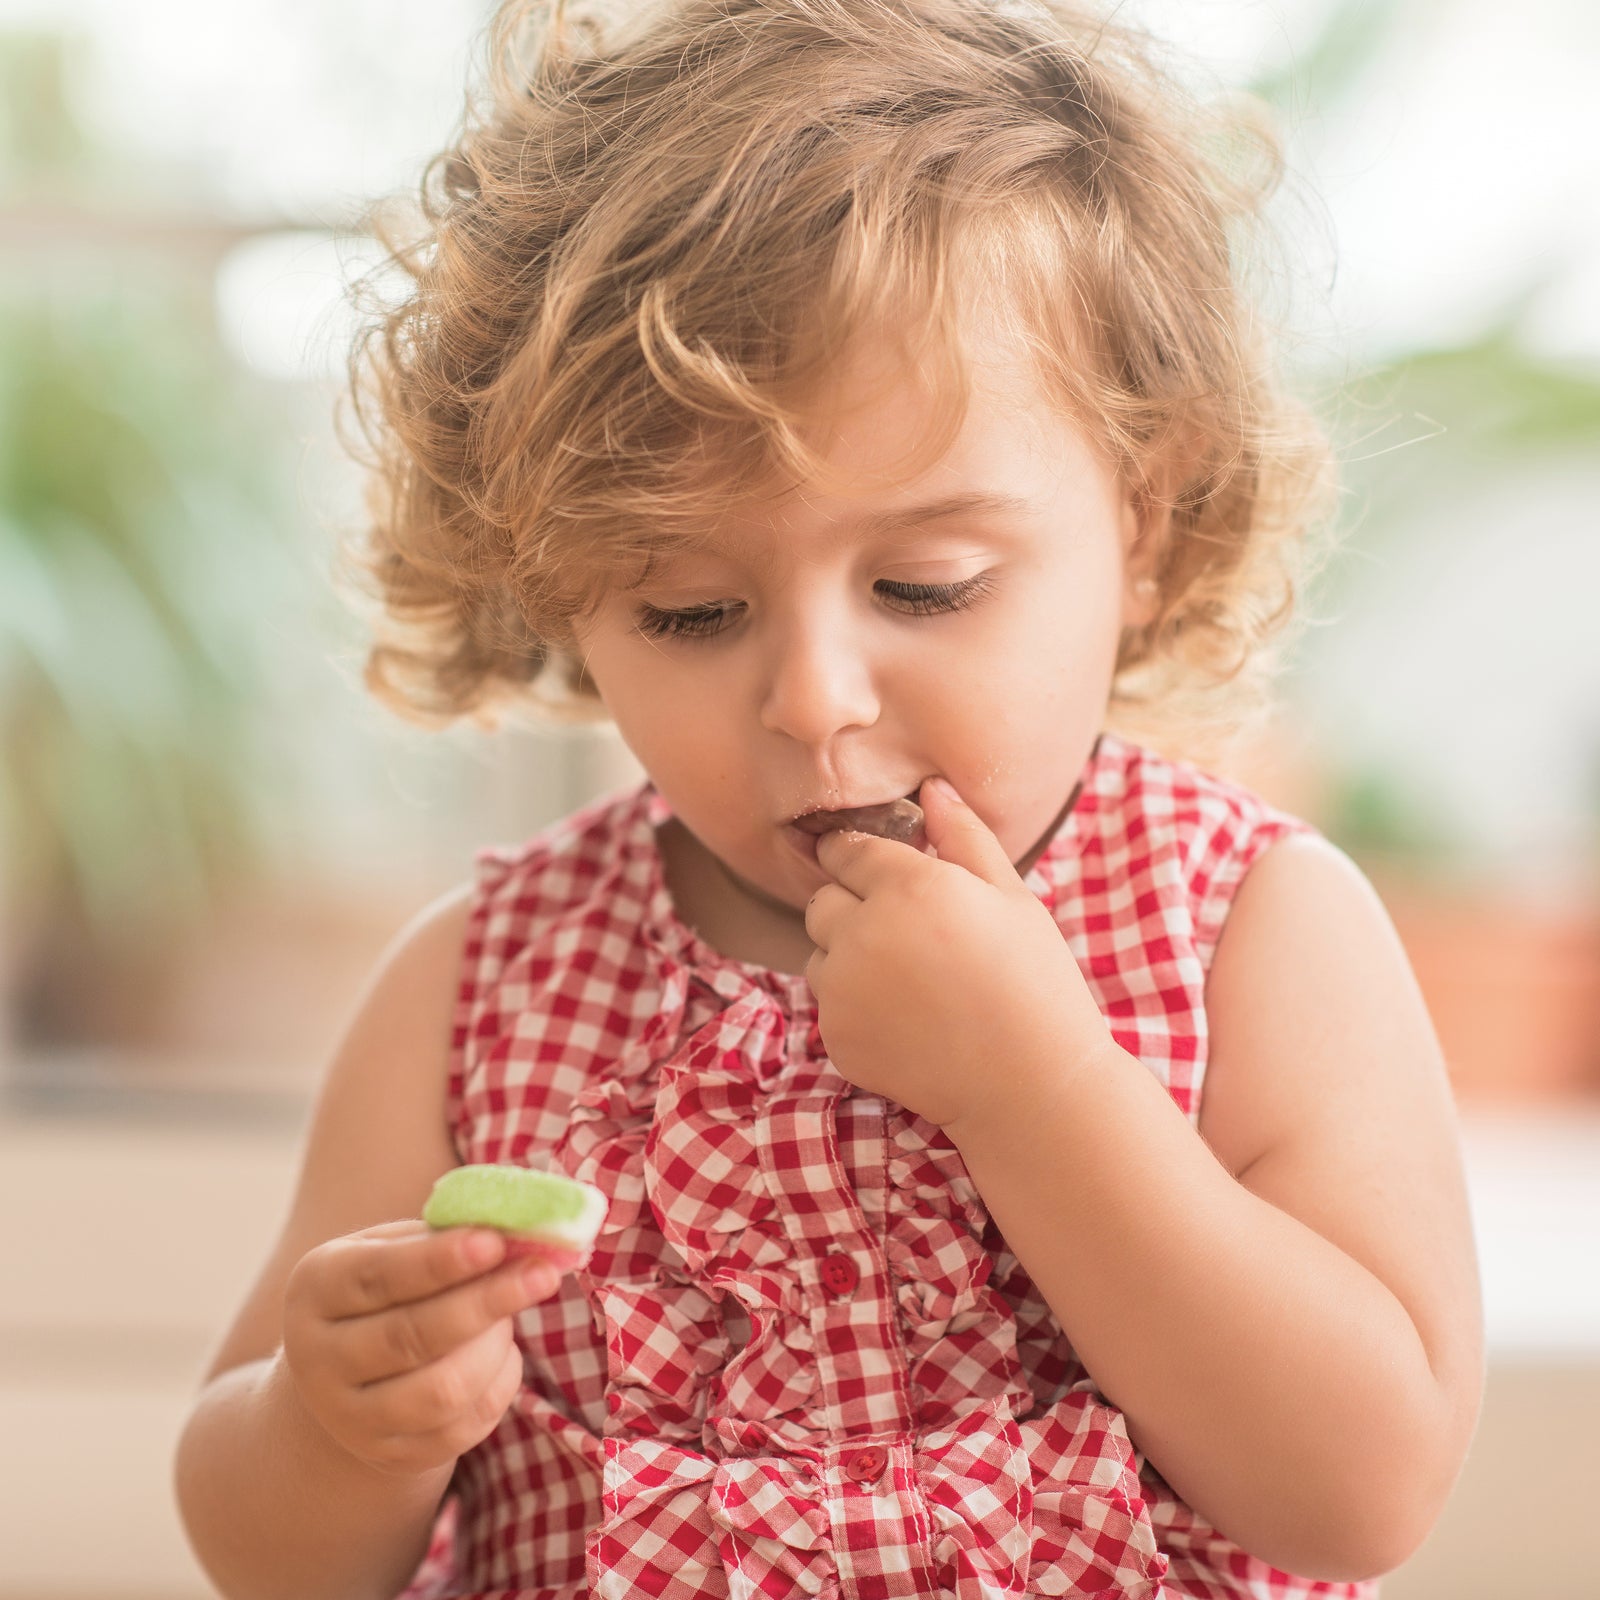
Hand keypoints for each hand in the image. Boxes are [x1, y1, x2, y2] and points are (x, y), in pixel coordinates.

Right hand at [282, 1220, 561, 1477]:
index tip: (496, 1242)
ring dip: (493, 1348)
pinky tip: (503, 1354)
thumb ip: (444, 1236)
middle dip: (485, 1303)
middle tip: (542, 1273)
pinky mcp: (390, 1456)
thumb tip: (516, 1232)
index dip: (440, 1261)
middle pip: (410, 1338)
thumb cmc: (387, 1288)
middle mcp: (319, 1360)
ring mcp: (350, 1418)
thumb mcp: (394, 1247)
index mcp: (315, 1289)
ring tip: (511, 1317)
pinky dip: (500, 1385)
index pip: (378, 1276)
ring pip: (440, 1393)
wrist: (347, 1372)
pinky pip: (462, 1429)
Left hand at [805, 777, 1108, 1130]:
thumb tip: (932, 788)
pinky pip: (829, 1005)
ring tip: (911, 983)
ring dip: (848, 958)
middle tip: (906, 936)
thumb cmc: (1034, 983)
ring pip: (820, 954)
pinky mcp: (835, 1036)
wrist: (1030, 1086)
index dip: (860, 858)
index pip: (845, 849)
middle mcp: (862, 932)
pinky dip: (855, 1008)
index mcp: (909, 886)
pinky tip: (907, 1020)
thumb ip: (964, 836)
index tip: (876, 872)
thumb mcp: (1012, 897)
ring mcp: (842, 989)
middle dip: (852, 908)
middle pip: (822, 901)